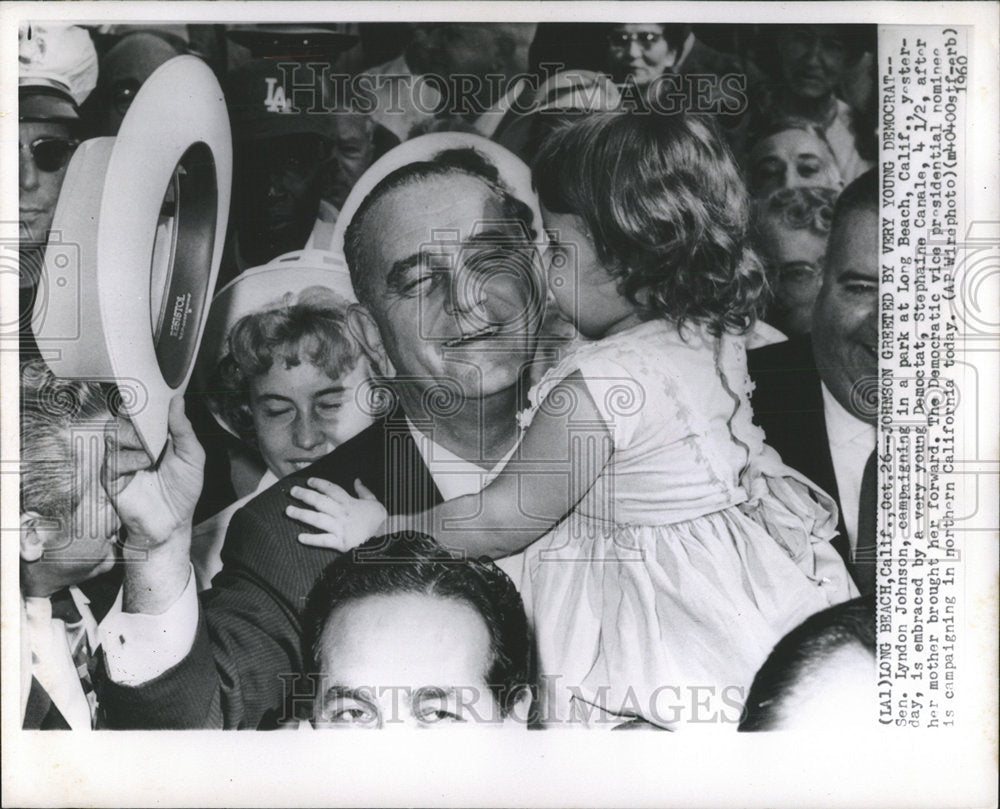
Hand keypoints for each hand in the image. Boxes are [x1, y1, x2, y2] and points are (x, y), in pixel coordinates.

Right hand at [103, 395, 204, 550]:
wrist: (173, 521)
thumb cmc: (183, 489)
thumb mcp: (192, 456)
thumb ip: (184, 429)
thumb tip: (177, 402)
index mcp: (152, 435)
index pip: (140, 410)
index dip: (143, 400)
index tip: (152, 393)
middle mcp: (133, 444)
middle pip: (122, 415)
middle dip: (138, 418)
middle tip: (153, 428)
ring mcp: (120, 458)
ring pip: (114, 432)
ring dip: (135, 438)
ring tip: (152, 454)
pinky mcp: (110, 477)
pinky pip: (112, 458)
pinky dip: (131, 460)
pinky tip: (144, 467)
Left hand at [288, 478, 386, 551]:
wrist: (387, 540)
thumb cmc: (381, 521)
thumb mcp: (375, 502)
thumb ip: (364, 491)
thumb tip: (357, 480)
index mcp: (350, 503)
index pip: (332, 489)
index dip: (319, 484)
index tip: (309, 481)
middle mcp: (342, 513)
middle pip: (319, 501)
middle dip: (304, 495)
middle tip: (292, 492)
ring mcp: (340, 528)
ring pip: (317, 519)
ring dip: (301, 514)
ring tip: (288, 511)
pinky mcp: (340, 543)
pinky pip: (323, 540)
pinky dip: (311, 539)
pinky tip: (300, 537)